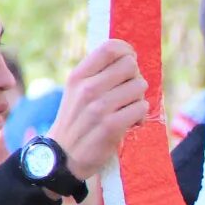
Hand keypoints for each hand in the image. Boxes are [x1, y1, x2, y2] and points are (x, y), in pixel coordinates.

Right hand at [46, 40, 149, 178]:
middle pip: (130, 65)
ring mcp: (99, 107)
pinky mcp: (111, 126)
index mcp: (78, 76)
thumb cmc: (77, 120)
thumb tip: (129, 57)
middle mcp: (87, 88)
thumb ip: (98, 73)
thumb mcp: (77, 91)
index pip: (110, 47)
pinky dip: (140, 116)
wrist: (63, 156)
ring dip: (138, 99)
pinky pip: (141, 109)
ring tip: (126, 110)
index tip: (129, 64)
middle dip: (134, 79)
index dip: (127, 52)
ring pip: (139, 87)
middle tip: (127, 93)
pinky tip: (130, 123)